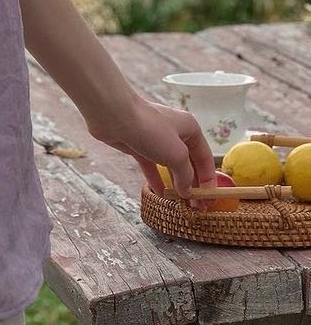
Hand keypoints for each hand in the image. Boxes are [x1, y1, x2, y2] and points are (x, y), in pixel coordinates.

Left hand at [88, 94, 218, 210]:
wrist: (114, 116)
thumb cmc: (150, 130)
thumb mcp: (176, 155)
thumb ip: (185, 175)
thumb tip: (187, 191)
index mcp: (190, 129)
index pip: (205, 158)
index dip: (209, 180)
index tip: (210, 200)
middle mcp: (175, 132)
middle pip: (188, 163)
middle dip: (192, 185)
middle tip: (196, 208)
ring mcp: (156, 139)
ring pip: (170, 166)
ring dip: (175, 184)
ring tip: (181, 205)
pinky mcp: (139, 146)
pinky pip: (152, 166)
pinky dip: (157, 179)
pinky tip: (160, 194)